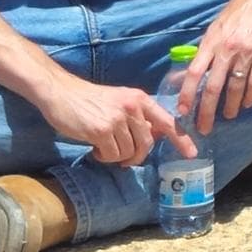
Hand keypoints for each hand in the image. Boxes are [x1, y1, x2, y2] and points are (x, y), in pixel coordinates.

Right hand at [31, 71, 181, 164]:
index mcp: (139, 98)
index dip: (181, 139)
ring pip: (129, 152)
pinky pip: (112, 155)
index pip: (167, 121)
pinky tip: (94, 148)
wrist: (60, 92)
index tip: (192, 154)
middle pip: (147, 143)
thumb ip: (137, 117)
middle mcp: (132, 106)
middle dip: (136, 156)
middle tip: (122, 159)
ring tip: (103, 147)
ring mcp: (117, 118)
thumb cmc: (88, 100)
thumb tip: (153, 137)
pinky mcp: (102, 130)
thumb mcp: (119, 102)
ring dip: (116, 157)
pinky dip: (104, 157)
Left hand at [170, 0, 251, 135]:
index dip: (188, 94)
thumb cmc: (236, 12)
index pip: (195, 72)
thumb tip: (192, 72)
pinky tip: (246, 105)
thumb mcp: (215, 27)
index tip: (183, 111)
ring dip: (230, 107)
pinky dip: (250, 97)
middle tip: (204, 127)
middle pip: (214, 87)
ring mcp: (246, 53)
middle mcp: (227, 49)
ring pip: (235, 88)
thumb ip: (205, 49)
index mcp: (211, 42)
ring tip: (227, 116)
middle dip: (207, 111)